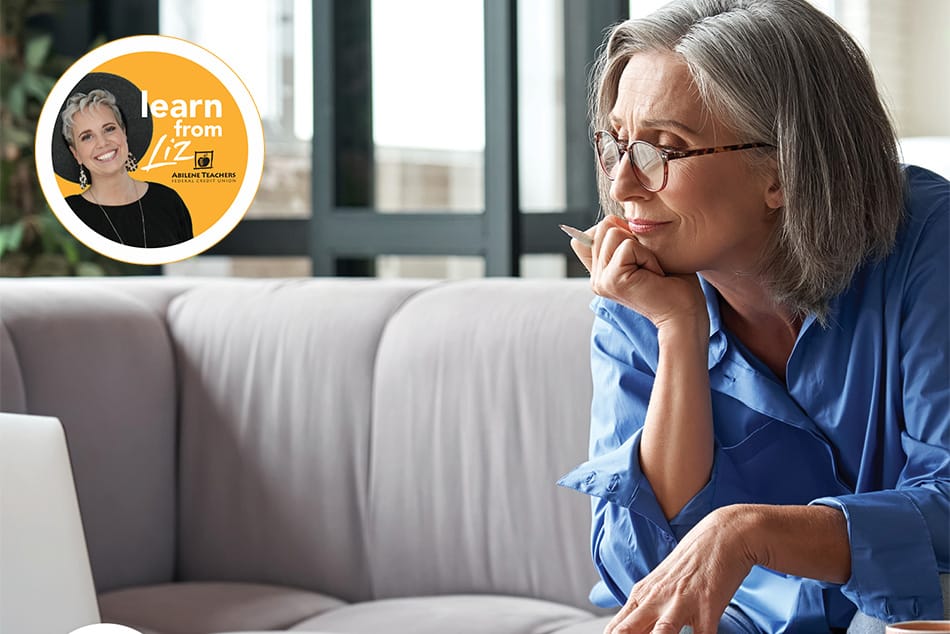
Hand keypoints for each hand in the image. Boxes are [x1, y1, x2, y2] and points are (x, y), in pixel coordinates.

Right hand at [569, 215, 706, 332]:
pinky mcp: (612, 280)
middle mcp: (596, 277)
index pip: (589, 233)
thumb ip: (623, 239)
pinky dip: (648, 256)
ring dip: (642, 247)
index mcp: (600, 272)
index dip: (618, 232)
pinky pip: (628, 246)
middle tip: (648, 265)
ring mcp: (600, 280)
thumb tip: (611, 220)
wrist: (685, 314)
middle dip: (633, 238)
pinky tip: (654, 275)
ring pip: (613, 232)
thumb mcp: (644, 253)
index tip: (639, 257)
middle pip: (603, 227)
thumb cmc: (673, 283)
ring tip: (651, 270)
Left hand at [604, 506, 757, 633]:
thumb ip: (644, 606)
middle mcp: (656, 599)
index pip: (616, 628)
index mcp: (642, 595)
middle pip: (627, 631)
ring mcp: (681, 603)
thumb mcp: (659, 582)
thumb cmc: (692, 561)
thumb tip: (627, 629)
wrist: (723, 535)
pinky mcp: (707, 608)